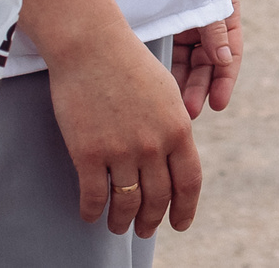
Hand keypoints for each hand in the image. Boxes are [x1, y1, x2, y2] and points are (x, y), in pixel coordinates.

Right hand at [46, 18, 203, 236]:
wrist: (92, 46)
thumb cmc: (130, 65)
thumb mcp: (166, 94)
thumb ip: (173, 128)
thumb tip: (173, 159)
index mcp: (178, 128)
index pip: (189, 182)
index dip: (186, 209)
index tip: (181, 224)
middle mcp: (154, 144)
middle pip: (159, 198)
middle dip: (152, 221)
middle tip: (146, 231)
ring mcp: (122, 150)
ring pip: (127, 203)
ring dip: (123, 221)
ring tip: (119, 226)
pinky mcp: (89, 153)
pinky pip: (94, 196)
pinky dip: (92, 211)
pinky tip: (91, 215)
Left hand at [171, 0, 242, 116]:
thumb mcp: (206, 0)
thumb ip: (216, 29)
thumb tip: (225, 60)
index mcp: (225, 14)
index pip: (230, 53)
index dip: (225, 79)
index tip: (218, 103)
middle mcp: (207, 26)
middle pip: (207, 64)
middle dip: (200, 89)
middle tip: (189, 112)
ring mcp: (185, 31)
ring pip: (187, 66)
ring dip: (183, 87)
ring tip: (174, 108)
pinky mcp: (165, 34)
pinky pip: (168, 60)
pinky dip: (166, 76)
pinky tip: (161, 91)